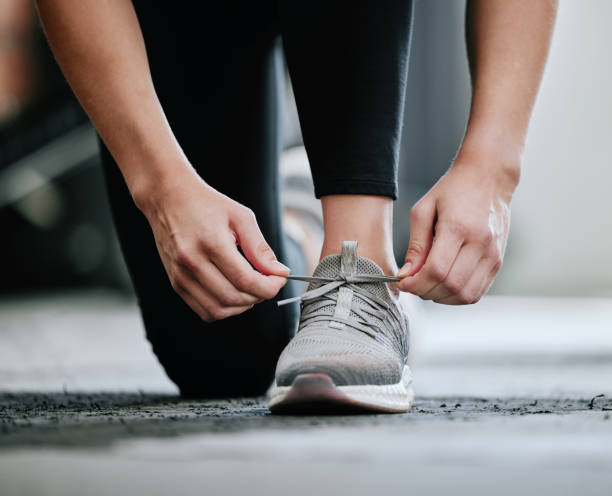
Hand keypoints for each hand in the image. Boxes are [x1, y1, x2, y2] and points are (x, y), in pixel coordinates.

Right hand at [136, 168, 288, 320]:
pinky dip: (225, 309)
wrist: (168, 198)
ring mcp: (181, 275)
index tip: (279, 278)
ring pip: (218, 310)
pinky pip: (204, 311)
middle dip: (259, 296)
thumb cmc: (206, 204)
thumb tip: (280, 272)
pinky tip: (233, 292)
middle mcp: (192, 262)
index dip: (269, 286)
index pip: (246, 280)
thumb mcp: (240, 217)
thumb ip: (260, 248)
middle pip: (233, 298)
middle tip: (268, 282)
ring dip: (242, 305)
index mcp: (211, 243)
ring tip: (251, 288)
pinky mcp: (176, 283)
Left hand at [397, 153, 518, 303]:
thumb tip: (406, 275)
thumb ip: (416, 245)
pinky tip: (444, 285)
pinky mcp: (498, 261)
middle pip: (451, 286)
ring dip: (442, 298)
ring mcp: (493, 254)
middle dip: (426, 292)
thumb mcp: (423, 210)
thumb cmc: (453, 190)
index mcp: (458, 227)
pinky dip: (457, 296)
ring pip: (466, 295)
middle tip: (413, 285)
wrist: (489, 177)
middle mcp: (480, 243)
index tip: (403, 283)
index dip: (416, 284)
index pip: (436, 270)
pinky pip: (477, 292)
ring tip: (428, 285)